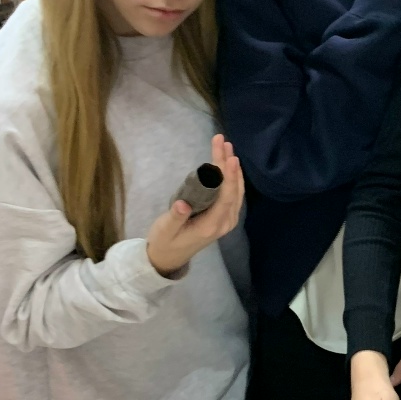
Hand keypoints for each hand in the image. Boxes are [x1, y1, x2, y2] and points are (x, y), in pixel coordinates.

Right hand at [146, 134, 243, 276]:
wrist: (170, 258)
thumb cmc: (166, 242)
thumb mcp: (165, 231)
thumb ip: (175, 218)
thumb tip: (183, 204)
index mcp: (211, 225)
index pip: (225, 197)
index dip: (229, 177)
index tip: (230, 157)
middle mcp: (224, 223)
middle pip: (232, 189)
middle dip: (228, 164)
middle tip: (222, 141)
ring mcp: (226, 220)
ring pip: (235, 191)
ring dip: (232, 168)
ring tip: (226, 146)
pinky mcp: (224, 217)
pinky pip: (233, 194)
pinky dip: (232, 177)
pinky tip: (229, 164)